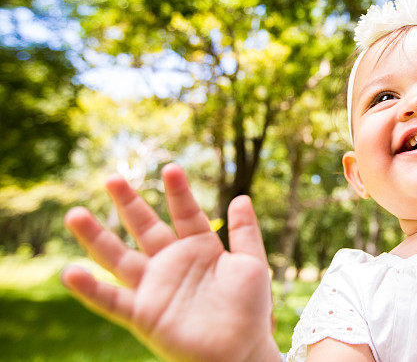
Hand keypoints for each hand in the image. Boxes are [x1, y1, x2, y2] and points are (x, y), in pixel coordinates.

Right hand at [62, 164, 281, 361]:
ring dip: (96, 237)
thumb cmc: (249, 309)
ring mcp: (155, 287)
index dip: (179, 192)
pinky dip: (90, 289)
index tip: (171, 168)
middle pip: (144, 227)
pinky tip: (70, 271)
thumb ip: (246, 232)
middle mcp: (172, 263)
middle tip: (111, 177)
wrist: (241, 351)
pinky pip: (111, 300)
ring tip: (74, 214)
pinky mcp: (143, 314)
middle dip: (129, 204)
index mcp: (199, 248)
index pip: (186, 213)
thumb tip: (241, 197)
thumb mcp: (252, 264)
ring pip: (118, 257)